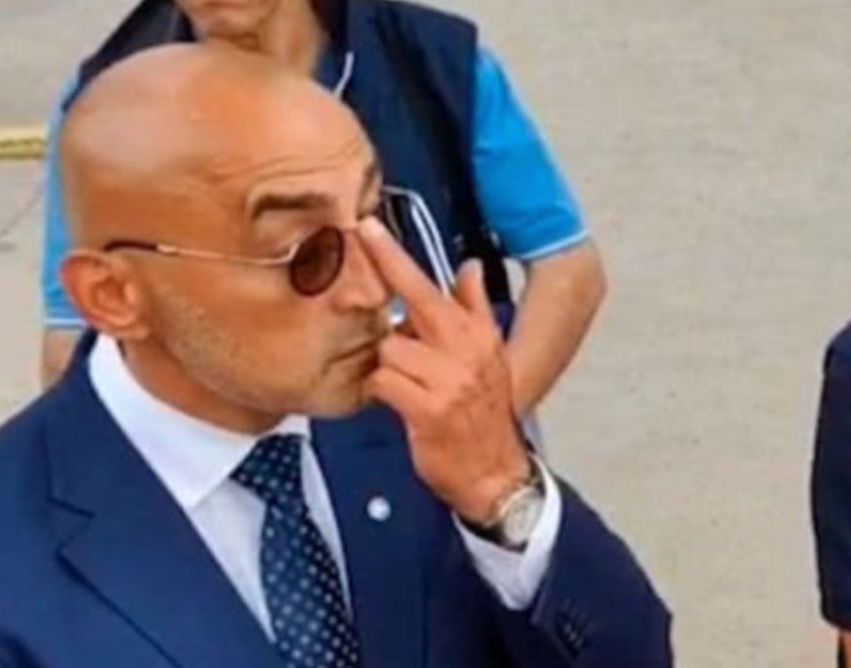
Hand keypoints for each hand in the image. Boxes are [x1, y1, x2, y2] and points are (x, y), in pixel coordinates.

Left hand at [357, 218, 530, 523]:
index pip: (431, 284)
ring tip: (401, 382)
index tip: (368, 226)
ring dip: (385, 366)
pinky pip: (383, 382)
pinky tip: (395, 402)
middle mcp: (463, 349)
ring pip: (389, 349)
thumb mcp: (489, 355)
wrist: (495, 471)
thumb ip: (474, 308)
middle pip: (410, 301)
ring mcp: (447, 378)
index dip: (394, 255)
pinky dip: (380, 391)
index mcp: (474, 333)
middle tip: (355, 250)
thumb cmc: (483, 414)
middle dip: (381, 275)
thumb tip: (470, 267)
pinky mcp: (427, 409)